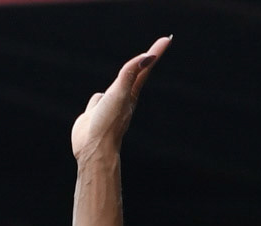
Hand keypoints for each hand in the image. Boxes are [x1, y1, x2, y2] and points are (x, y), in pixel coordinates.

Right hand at [71, 36, 170, 162]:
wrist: (94, 149)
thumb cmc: (108, 123)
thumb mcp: (120, 94)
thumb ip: (130, 73)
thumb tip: (147, 57)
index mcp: (130, 93)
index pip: (144, 67)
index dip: (154, 52)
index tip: (166, 40)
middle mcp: (122, 99)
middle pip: (135, 74)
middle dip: (144, 62)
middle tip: (153, 52)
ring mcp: (109, 106)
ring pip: (115, 87)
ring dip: (122, 79)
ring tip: (129, 71)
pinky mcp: (95, 114)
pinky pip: (97, 100)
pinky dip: (97, 99)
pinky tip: (98, 103)